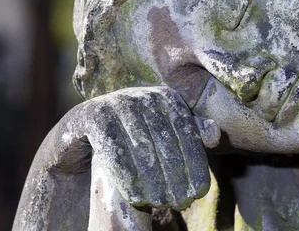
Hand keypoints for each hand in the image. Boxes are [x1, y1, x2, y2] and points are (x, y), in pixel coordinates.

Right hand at [53, 86, 218, 210]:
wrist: (83, 133)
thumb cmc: (133, 137)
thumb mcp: (163, 135)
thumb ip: (190, 134)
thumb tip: (215, 134)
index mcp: (166, 97)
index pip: (186, 132)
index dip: (195, 163)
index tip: (200, 192)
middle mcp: (144, 95)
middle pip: (164, 140)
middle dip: (176, 174)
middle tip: (181, 203)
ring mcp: (117, 101)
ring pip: (140, 145)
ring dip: (153, 178)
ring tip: (161, 204)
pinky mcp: (93, 114)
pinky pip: (113, 147)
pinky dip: (126, 174)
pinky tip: (136, 197)